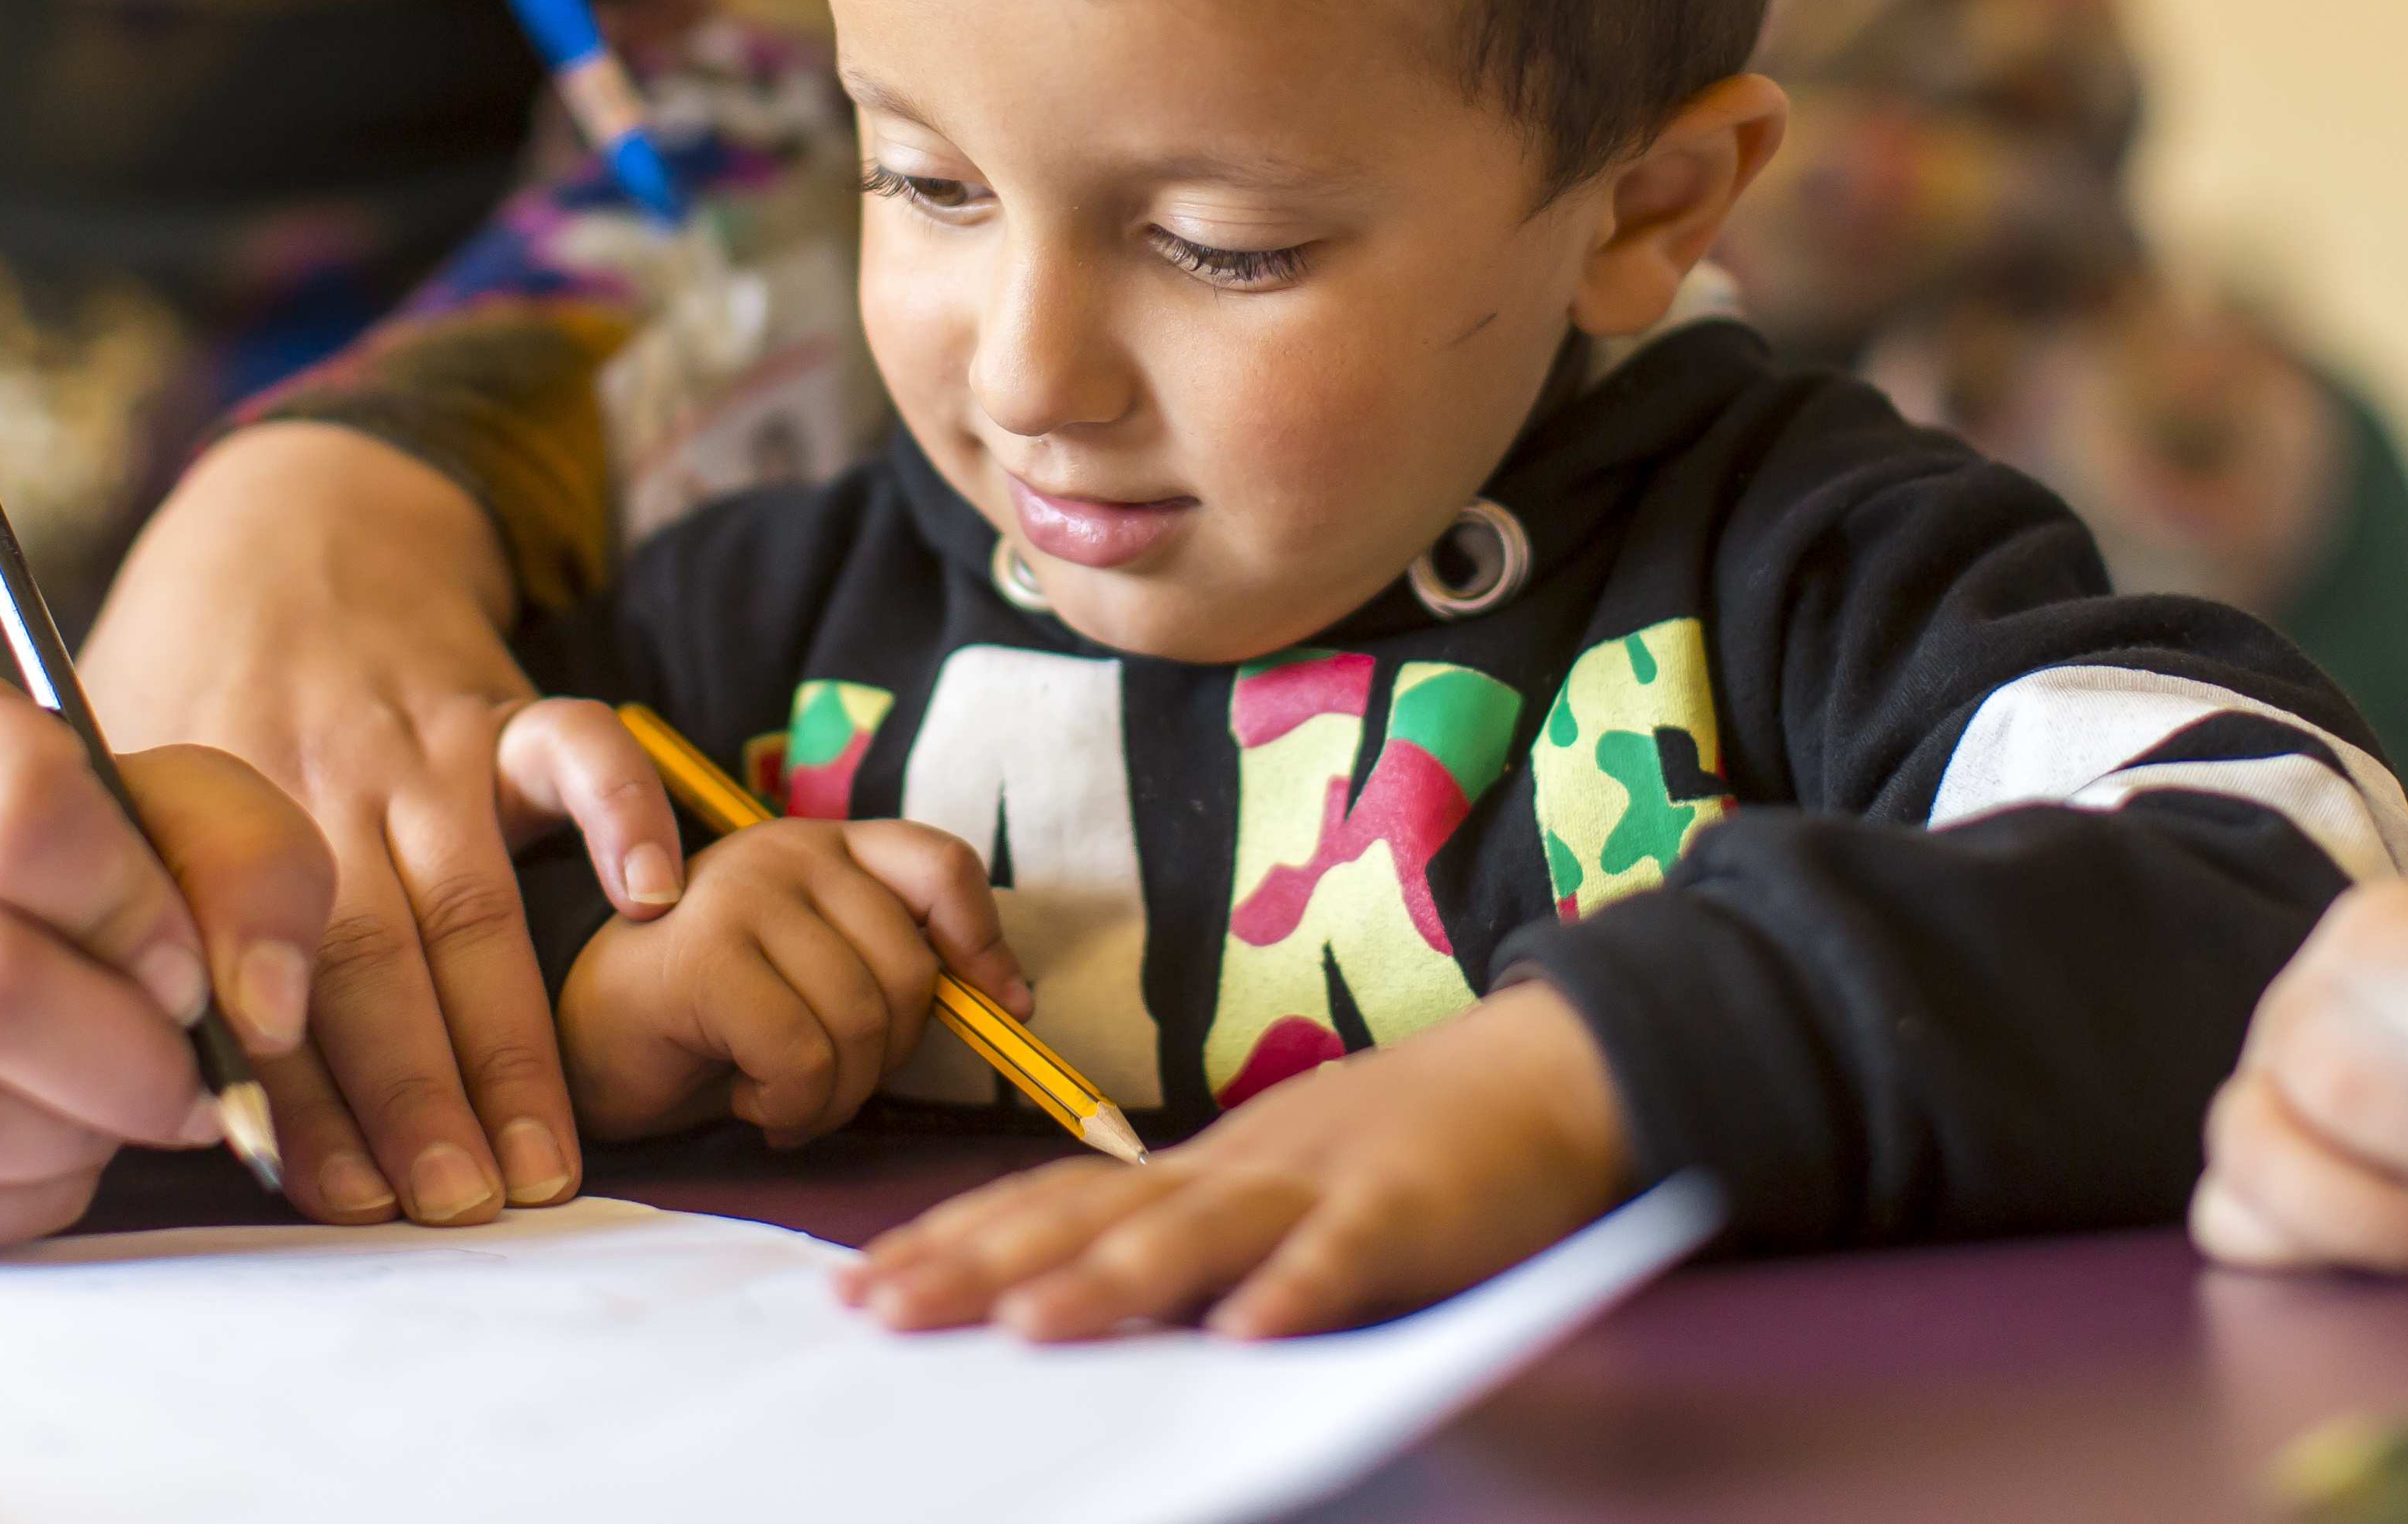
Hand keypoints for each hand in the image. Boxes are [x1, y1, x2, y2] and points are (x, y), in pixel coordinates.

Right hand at [0, 664, 333, 1254]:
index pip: (16, 816)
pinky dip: (12, 1204)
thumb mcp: (190, 816)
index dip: (132, 913)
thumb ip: (252, 880)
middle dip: (125, 1062)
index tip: (185, 967)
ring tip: (116, 1112)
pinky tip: (50, 1154)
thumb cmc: (80, 858)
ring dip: (72, 1139)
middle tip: (183, 1081)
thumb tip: (258, 1012)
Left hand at [81, 423, 683, 1228]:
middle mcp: (317, 787)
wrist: (284, 523)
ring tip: (543, 1157)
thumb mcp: (115, 780)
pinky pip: (574, 745)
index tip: (341, 1199)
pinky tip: (653, 898)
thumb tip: (128, 1086)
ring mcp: (419, 742)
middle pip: (374, 964)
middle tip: (460, 1209)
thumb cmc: (188, 681)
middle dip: (420, 1101)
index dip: (304, 1098)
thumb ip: (128, 913)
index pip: (263, 983)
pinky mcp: (498, 700)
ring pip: (469, 903)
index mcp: (212, 824)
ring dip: (511, 1040)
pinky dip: (621, 811)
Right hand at [557, 818, 1027, 1144]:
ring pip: (861, 1021)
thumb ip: (892, 965)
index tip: (1004, 1009)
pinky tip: (748, 1101)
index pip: (941, 865)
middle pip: (911, 969)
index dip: (984, 942)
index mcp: (824, 845)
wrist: (582, 1052)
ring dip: (834, 1095)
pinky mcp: (704, 955)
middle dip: (884, 1057)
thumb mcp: (817, 978)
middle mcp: (786, 848)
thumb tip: (1008, 1001)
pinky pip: (803, 1056)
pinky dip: (789, 1106)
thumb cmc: (711, 1026)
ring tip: (782, 1097)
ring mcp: (741, 893)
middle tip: (823, 1083)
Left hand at [840, 981, 1629, 1339]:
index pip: (1051, 1201)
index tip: (858, 1281)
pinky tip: (1247, 1336)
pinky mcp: (1411, 1209)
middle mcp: (1238, 1169)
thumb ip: (1188, 1234)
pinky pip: (1347, 1256)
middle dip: (976, 1266)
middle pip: (1089, 1215)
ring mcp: (1322, 1183)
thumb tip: (1067, 1301)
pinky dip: (1296, 1292)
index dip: (954, 1240)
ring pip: (1199, 1232)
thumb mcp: (1277, 1185)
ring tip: (1024, 1330)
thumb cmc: (1404, 1145)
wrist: (1548, 1072)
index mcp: (1200, 1169)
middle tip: (877, 1311)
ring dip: (1110, 1281)